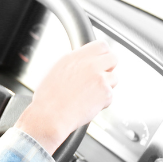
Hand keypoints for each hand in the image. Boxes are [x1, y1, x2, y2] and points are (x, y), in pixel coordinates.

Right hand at [15, 40, 118, 154]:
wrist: (50, 115)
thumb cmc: (48, 98)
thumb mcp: (55, 71)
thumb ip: (74, 63)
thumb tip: (84, 62)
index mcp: (75, 57)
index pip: (101, 45)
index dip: (102, 54)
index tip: (100, 60)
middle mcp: (89, 65)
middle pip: (113, 58)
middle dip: (109, 67)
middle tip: (101, 76)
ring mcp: (99, 78)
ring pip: (114, 78)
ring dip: (106, 85)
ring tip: (89, 94)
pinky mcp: (106, 93)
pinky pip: (110, 95)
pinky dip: (102, 101)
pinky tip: (88, 104)